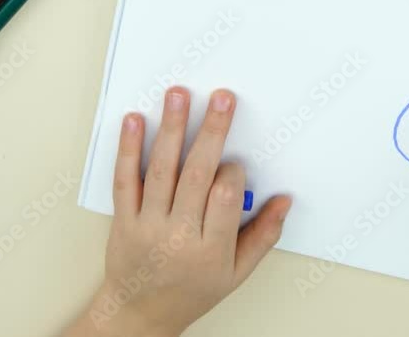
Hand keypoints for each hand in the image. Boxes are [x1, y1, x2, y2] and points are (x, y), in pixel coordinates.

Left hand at [64, 87, 291, 336]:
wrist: (139, 312)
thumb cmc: (191, 291)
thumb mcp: (237, 273)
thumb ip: (263, 236)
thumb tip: (284, 201)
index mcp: (209, 250)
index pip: (225, 198)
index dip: (233, 174)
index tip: (236, 164)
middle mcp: (177, 235)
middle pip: (196, 175)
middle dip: (212, 132)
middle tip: (222, 99)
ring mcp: (147, 225)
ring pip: (161, 170)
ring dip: (172, 128)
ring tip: (179, 95)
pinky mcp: (124, 218)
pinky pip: (126, 179)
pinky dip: (129, 148)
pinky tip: (136, 121)